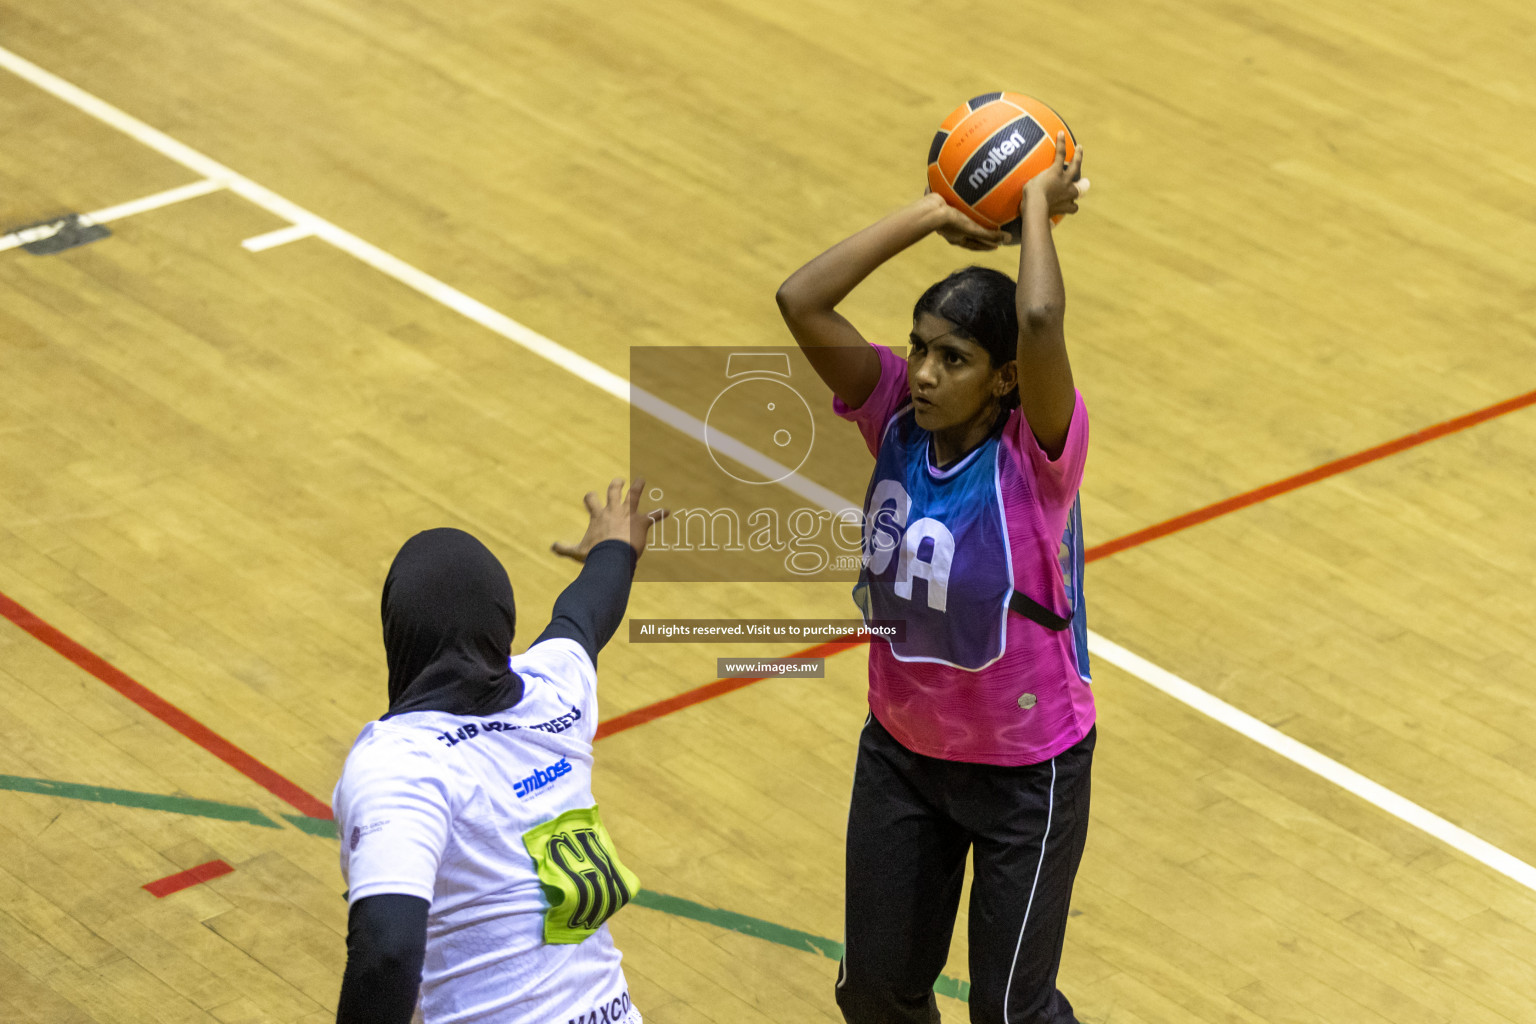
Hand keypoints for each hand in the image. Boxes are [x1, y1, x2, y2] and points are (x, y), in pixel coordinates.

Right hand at [551, 477, 668, 561]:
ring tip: (641, 480)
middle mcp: (613, 510)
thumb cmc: (595, 554)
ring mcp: (628, 515)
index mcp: (598, 515)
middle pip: (614, 490)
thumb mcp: (577, 552)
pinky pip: (653, 516)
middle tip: (619, 480)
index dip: (591, 497)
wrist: (612, 556)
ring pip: (634, 495)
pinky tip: (667, 511)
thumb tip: (552, 547)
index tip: (591, 497)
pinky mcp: (641, 523)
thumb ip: (564, 548)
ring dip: (638, 487)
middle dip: (616, 484)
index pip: (592, 499)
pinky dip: (660, 514)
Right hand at [924, 191, 1008, 250]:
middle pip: (968, 234)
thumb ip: (989, 235)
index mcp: (957, 239)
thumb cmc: (952, 221)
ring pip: (961, 219)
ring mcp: (945, 219)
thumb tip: (1008, 239)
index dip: (986, 246)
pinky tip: (967, 193)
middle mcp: (951, 231)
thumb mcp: (973, 229)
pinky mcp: (942, 207)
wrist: (931, 210)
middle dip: (979, 234)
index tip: (996, 246)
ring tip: (978, 212)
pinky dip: (962, 202)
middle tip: (991, 232)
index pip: (975, 245)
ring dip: (970, 218)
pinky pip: (955, 204)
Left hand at [1021, 132, 1087, 220]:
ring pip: (1075, 166)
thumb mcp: (1036, 220)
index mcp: (1065, 206)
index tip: (1071, 203)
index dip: (1072, 205)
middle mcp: (1069, 193)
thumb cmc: (1033, 217)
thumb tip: (1021, 233)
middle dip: (1082, 183)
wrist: (1036, 207)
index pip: (1073, 207)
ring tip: (1080, 148)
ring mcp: (1064, 180)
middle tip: (1084, 180)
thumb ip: (1033, 220)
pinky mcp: (1056, 171)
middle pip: (1080, 187)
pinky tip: (1060, 133)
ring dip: (1078, 157)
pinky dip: (1061, 144)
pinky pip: (1061, 154)